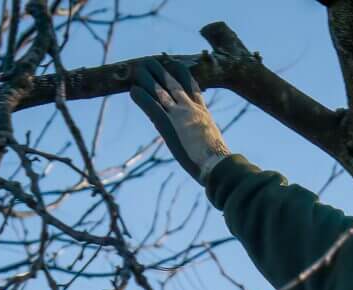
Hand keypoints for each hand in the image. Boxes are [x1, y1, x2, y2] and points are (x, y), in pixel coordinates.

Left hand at [130, 57, 230, 181]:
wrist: (217, 164)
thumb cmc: (220, 162)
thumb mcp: (217, 147)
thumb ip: (211, 142)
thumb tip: (218, 153)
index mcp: (204, 114)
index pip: (194, 89)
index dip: (184, 76)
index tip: (177, 66)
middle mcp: (191, 109)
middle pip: (174, 84)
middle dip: (163, 71)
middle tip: (152, 61)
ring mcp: (179, 115)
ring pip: (160, 91)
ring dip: (148, 78)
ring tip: (138, 68)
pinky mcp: (168, 125)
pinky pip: (151, 106)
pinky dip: (142, 98)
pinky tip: (133, 90)